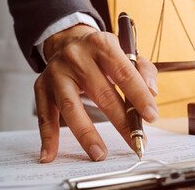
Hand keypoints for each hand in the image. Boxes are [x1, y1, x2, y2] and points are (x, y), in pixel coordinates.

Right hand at [36, 24, 158, 162]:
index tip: (151, 117)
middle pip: (101, 94)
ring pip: (70, 107)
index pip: (124, 74)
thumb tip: (152, 92)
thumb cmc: (102, 52)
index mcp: (102, 46)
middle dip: (121, 122)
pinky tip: (50, 154)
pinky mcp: (42, 87)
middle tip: (135, 141)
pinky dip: (47, 137)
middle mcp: (77, 58)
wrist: (68, 40)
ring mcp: (57, 73)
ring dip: (86, 134)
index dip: (139, 96)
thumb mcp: (126, 51)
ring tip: (99, 154)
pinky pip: (45, 115)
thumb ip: (144, 70)